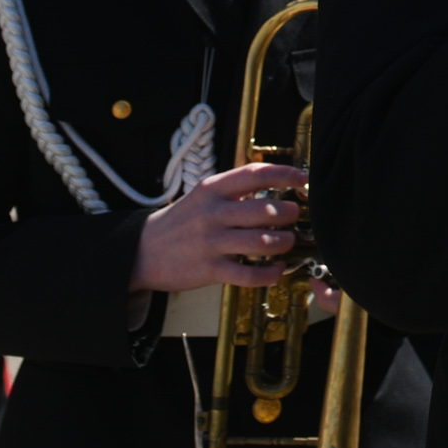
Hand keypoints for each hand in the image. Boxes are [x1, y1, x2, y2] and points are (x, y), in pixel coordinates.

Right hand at [131, 162, 310, 295]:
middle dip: (289, 213)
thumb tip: (275, 183)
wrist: (142, 251)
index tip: (304, 179)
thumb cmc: (181, 222)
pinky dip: (270, 274)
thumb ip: (234, 190)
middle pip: (265, 210)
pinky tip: (276, 270)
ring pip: (262, 242)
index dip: (286, 174)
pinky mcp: (210, 270)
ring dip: (284, 243)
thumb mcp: (203, 196)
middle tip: (295, 217)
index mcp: (212, 189)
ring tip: (287, 242)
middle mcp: (213, 213)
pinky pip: (250, 275)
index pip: (256, 173)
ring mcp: (211, 242)